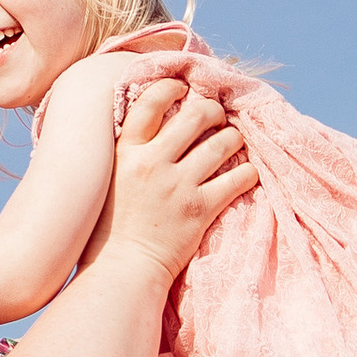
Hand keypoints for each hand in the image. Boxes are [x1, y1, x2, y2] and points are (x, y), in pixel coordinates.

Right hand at [100, 77, 256, 281]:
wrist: (123, 270)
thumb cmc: (111, 227)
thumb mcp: (108, 178)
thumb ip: (127, 150)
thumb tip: (149, 121)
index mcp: (126, 152)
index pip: (151, 101)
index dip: (173, 86)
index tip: (184, 88)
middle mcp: (152, 163)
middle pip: (196, 115)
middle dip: (214, 110)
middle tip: (217, 117)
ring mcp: (178, 186)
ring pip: (223, 142)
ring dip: (234, 138)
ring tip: (233, 141)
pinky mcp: (200, 209)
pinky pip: (238, 178)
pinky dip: (248, 172)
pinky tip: (246, 174)